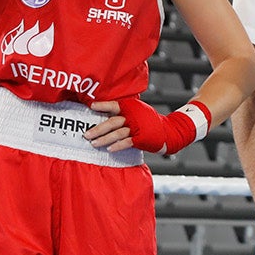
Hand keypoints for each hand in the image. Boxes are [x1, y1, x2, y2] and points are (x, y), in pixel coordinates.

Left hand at [86, 98, 204, 154]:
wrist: (168, 131)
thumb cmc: (148, 121)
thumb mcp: (137, 111)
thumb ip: (123, 112)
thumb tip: (102, 114)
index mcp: (131, 107)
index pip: (114, 105)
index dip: (103, 106)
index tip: (91, 106)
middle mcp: (133, 116)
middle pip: (113, 121)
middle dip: (98, 128)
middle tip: (86, 134)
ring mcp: (138, 127)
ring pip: (118, 133)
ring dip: (105, 138)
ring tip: (94, 143)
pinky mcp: (141, 138)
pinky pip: (127, 142)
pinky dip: (118, 145)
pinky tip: (110, 149)